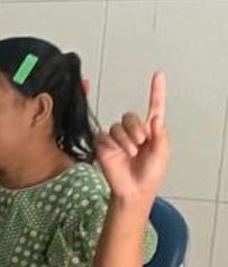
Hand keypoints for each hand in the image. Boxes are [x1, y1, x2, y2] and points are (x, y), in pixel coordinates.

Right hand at [93, 72, 169, 208]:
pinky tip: (119, 153)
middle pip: (129, 116)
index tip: (158, 75)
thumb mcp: (162, 152)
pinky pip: (104, 137)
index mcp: (150, 131)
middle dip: (136, 128)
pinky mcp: (103, 147)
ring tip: (132, 152)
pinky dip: (113, 144)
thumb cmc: (150, 175)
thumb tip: (154, 119)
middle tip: (141, 142)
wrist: (134, 191)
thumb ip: (159, 133)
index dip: (156, 91)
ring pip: (117, 127)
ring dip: (126, 139)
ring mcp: (117, 139)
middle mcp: (132, 132)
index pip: (154, 107)